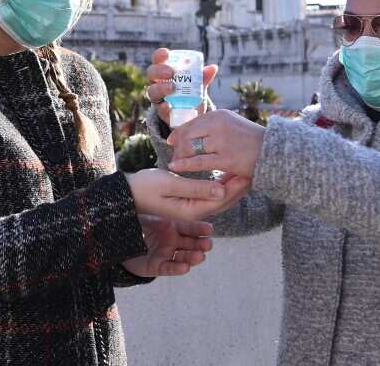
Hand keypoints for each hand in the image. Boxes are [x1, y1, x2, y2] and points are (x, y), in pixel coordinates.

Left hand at [122, 216, 213, 277]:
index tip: (210, 229)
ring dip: (192, 257)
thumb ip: (155, 222)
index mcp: (172, 227)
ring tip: (200, 256)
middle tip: (208, 244)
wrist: (119, 243)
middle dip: (200, 244)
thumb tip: (167, 223)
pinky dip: (177, 268)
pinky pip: (169, 268)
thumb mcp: (144, 220)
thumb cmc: (135, 227)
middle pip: (190, 244)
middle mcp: (172, 241)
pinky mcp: (158, 267)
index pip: (188, 228)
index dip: (199, 229)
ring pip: (183, 257)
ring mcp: (166, 254)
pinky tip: (185, 268)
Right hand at [125, 168, 240, 221]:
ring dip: (231, 185)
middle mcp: (194, 212)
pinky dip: (220, 185)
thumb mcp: (170, 184)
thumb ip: (196, 187)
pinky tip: (225, 174)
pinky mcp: (187, 202)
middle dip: (238, 185)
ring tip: (243, 168)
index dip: (236, 185)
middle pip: (223, 200)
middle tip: (252, 168)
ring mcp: (190, 208)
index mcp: (192, 209)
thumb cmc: (145, 187)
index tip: (248, 170)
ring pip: (218, 198)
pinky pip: (209, 195)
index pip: (222, 198)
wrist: (127, 194)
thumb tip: (221, 190)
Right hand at [146, 48, 218, 124]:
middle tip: (170, 72)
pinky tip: (168, 106)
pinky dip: (163, 107)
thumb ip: (203, 77)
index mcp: (164, 71)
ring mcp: (158, 97)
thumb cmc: (191, 92)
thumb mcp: (198, 83)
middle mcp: (157, 82)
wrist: (191, 114)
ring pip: (152, 91)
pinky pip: (159, 108)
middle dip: (159, 71)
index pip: (158, 60)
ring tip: (172, 87)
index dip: (159, 55)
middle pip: (151, 73)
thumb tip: (213, 68)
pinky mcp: (161, 111)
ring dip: (160, 88)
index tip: (166, 53)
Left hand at [166, 109, 265, 177]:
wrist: (275, 151)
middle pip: (187, 134)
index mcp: (219, 115)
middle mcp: (219, 125)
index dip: (178, 133)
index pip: (191, 123)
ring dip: (180, 156)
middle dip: (177, 146)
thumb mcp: (232, 125)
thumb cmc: (252, 141)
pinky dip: (184, 165)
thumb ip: (213, 126)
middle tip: (174, 155)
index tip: (172, 141)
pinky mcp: (227, 158)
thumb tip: (190, 132)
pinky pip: (199, 162)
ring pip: (190, 147)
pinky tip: (175, 167)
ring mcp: (223, 141)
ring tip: (176, 163)